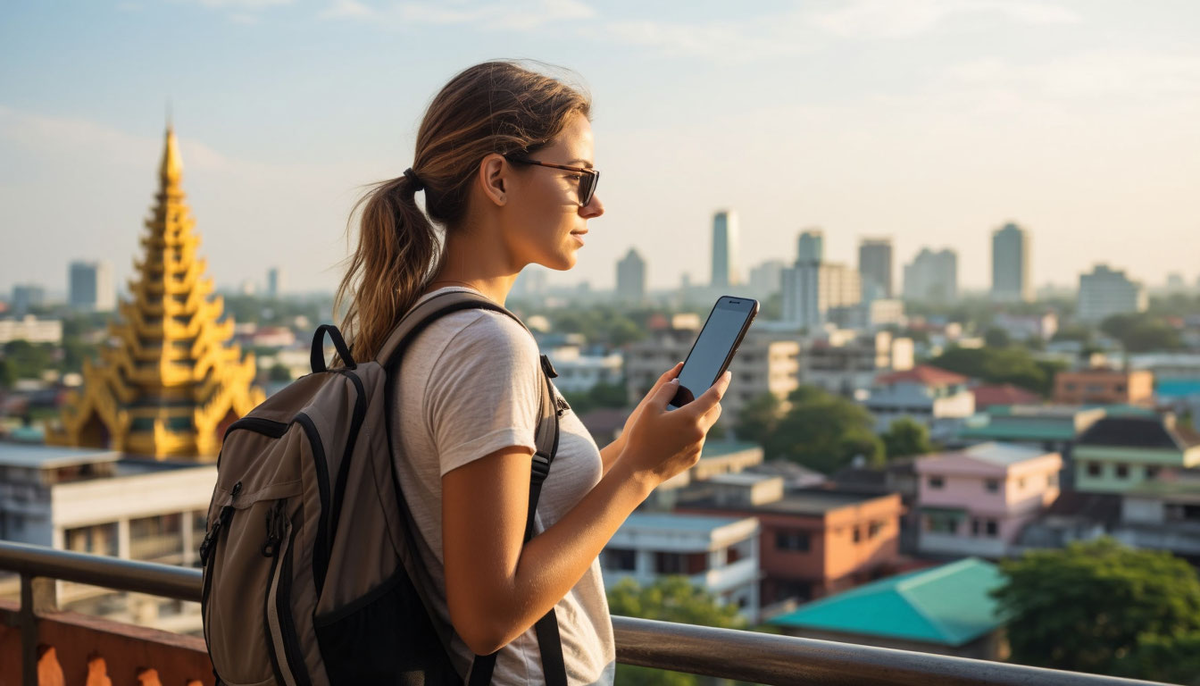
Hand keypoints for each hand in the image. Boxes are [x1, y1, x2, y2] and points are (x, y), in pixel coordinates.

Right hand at [616, 369, 731, 490]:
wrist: (639, 471)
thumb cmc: (642, 437)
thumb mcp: (649, 407)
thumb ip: (665, 389)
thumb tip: (677, 381)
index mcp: (690, 417)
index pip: (714, 395)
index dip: (723, 382)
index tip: (727, 374)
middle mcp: (699, 432)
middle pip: (715, 411)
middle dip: (713, 400)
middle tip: (703, 394)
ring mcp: (698, 447)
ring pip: (705, 426)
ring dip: (698, 418)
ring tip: (678, 417)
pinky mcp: (694, 458)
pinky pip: (697, 441)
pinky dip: (691, 433)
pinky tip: (674, 436)